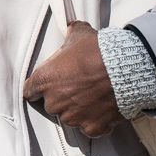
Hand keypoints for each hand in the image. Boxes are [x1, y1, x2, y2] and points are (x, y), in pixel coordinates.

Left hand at [22, 21, 121, 137]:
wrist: (126, 69)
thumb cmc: (99, 51)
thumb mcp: (79, 34)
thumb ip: (69, 35)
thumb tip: (71, 28)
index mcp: (44, 80)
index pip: (30, 90)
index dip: (38, 88)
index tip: (47, 85)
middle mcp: (54, 102)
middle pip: (51, 105)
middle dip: (62, 98)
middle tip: (79, 87)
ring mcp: (73, 117)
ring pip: (71, 117)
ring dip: (79, 110)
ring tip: (94, 96)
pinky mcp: (92, 127)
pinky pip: (89, 128)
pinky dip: (95, 121)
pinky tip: (104, 108)